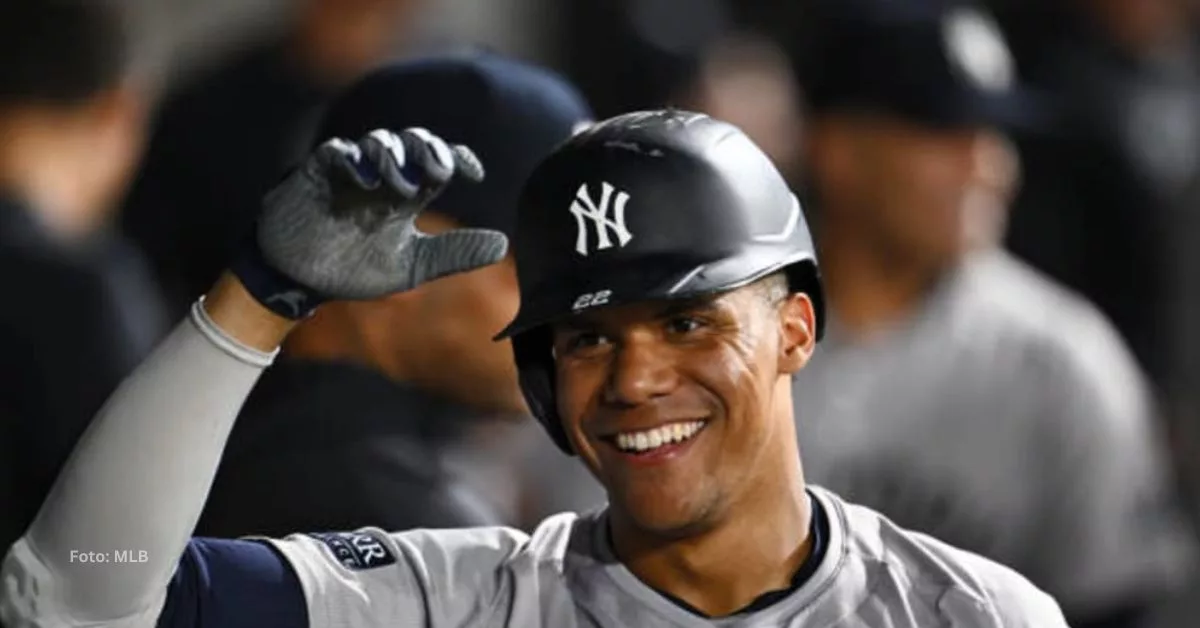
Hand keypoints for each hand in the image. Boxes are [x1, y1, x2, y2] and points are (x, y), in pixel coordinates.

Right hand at [235, 128, 507, 317]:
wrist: (298, 282)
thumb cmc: (353, 270)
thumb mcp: (412, 267)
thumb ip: (454, 254)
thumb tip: (504, 245)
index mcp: (406, 194)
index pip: (438, 162)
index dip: (458, 158)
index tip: (476, 174)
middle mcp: (382, 177)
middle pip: (412, 142)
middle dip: (428, 148)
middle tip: (440, 170)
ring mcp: (349, 172)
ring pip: (378, 142)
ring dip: (395, 157)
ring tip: (404, 186)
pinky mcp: (316, 174)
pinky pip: (337, 153)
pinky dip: (354, 160)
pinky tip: (368, 181)